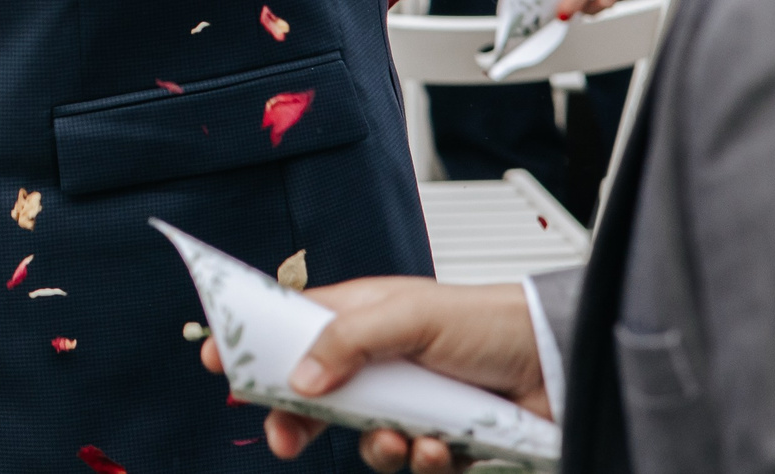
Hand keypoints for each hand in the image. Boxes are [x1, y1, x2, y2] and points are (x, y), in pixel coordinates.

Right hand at [199, 277, 549, 468]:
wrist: (557, 365)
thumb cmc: (488, 321)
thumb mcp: (408, 316)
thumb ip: (347, 341)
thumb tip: (300, 379)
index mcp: (363, 315)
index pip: (293, 326)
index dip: (256, 344)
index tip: (218, 362)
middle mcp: (380, 359)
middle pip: (315, 393)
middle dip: (298, 419)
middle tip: (283, 438)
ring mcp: (408, 400)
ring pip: (362, 436)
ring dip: (377, 445)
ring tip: (402, 436)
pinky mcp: (440, 438)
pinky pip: (410, 461)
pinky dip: (423, 459)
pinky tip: (439, 444)